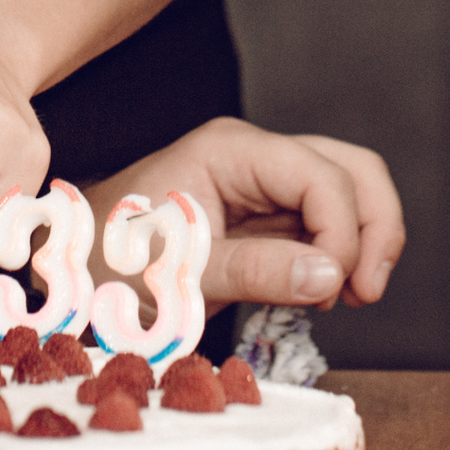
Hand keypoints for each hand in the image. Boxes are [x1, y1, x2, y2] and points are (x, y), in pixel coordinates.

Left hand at [88, 117, 403, 309]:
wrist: (76, 263)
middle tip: (362, 293)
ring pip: (350, 194)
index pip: (321, 175)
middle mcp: (255, 156)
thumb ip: (253, 270)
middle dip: (373, 230)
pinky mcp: (269, 215)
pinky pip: (327, 225)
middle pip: (352, 171)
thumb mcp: (177, 271)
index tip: (335, 290)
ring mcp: (265, 183)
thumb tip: (329, 276)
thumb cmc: (110, 258)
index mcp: (230, 151)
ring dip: (362, 245)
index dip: (344, 233)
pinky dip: (341, 257)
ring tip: (343, 298)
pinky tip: (321, 293)